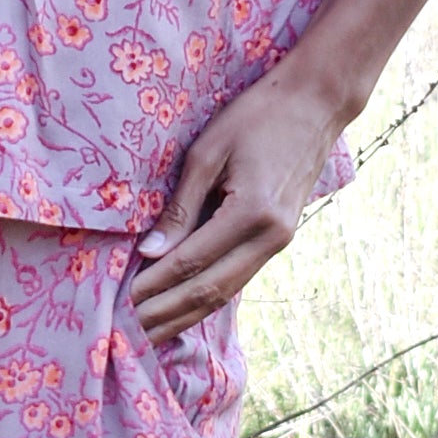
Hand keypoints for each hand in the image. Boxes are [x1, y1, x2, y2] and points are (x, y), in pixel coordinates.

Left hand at [131, 61, 342, 341]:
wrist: (317, 102)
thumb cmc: (257, 115)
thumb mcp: (208, 152)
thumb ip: (180, 206)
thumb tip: (150, 253)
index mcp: (252, 212)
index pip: (192, 262)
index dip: (155, 285)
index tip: (121, 301)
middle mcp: (271, 237)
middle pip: (211, 290)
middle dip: (167, 313)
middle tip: (128, 333)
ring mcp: (280, 241)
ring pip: (228, 291)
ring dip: (187, 314)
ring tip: (152, 334)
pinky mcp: (280, 239)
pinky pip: (239, 277)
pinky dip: (209, 297)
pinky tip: (184, 310)